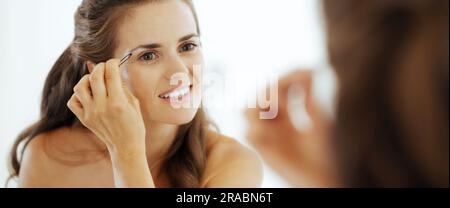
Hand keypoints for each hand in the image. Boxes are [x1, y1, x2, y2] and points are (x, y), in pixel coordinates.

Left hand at [67, 59, 145, 154]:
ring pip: (80, 86)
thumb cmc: (134, 125)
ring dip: (87, 79)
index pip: (111, 73)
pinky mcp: (84, 119)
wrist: (126, 147)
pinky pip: (73, 101)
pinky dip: (78, 95)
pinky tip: (88, 95)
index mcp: (118, 102)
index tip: (115, 62)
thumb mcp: (134, 104)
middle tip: (106, 67)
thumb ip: (122, 86)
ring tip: (95, 81)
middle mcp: (102, 106)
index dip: (113, 63)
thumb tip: (113, 71)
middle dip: (101, 66)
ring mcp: (91, 113)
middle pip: (95, 76)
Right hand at [245, 70, 338, 186]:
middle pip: (259, 95)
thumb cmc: (324, 146)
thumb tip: (309, 68)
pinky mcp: (262, 148)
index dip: (286, 79)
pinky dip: (260, 128)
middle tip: (289, 95)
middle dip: (273, 91)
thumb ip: (309, 93)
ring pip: (248, 110)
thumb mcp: (318, 115)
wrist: (321, 172)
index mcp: (285, 111)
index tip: (305, 74)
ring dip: (263, 107)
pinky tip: (275, 129)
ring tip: (282, 111)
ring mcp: (265, 133)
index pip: (276, 87)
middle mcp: (272, 121)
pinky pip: (250, 133)